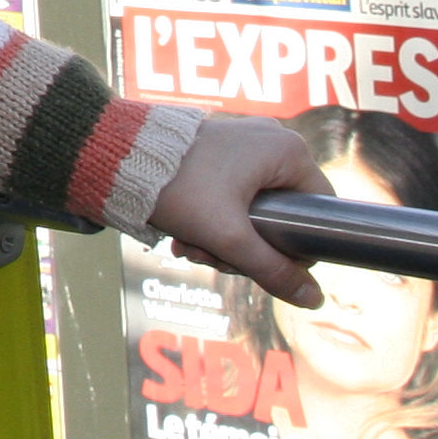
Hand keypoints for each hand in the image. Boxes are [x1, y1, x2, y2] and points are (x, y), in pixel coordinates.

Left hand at [148, 116, 326, 307]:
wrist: (119, 157)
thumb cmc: (178, 189)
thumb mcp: (229, 238)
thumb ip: (273, 270)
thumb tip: (314, 299)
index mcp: (289, 151)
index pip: (318, 212)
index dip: (294, 246)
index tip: (257, 260)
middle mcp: (272, 139)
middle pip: (281, 216)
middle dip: (245, 247)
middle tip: (213, 255)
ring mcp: (244, 142)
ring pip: (253, 211)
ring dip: (225, 238)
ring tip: (191, 244)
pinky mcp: (219, 148)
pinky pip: (232, 194)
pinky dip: (213, 218)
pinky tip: (185, 230)